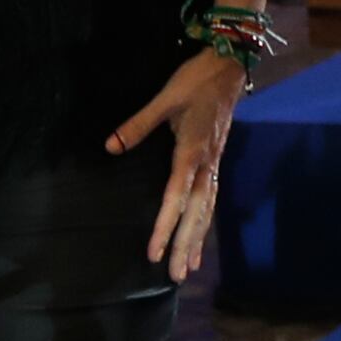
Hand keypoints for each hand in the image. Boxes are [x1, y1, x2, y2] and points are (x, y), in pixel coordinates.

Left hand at [104, 51, 246, 283]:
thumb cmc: (195, 80)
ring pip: (207, 210)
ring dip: (197, 240)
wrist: (229, 65)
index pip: (176, 196)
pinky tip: (200, 239)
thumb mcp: (165, 98)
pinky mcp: (216, 161)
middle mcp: (206, 163)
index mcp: (192, 150)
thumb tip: (110, 147)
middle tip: (175, 275)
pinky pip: (211, 199)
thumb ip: (138, 125)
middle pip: (197, 212)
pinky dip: (205, 223)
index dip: (165, 225)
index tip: (155, 251)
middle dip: (186, 244)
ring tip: (189, 269)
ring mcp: (214, 164)